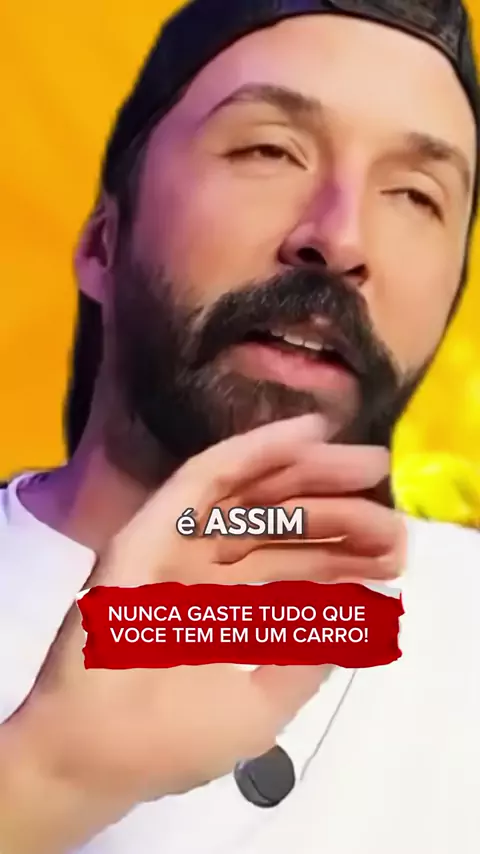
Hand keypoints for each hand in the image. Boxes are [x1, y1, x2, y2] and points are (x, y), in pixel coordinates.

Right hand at [0, 414, 404, 852]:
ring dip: (310, 472)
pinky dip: (255, 451)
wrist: (99, 753)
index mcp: (235, 607)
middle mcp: (212, 568)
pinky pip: (208, 478)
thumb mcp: (263, 704)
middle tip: (393, 509)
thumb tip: (361, 616)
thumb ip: (308, 659)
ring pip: (253, 493)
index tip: (398, 550)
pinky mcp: (155, 526)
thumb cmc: (174, 739)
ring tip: (365, 461)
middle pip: (283, 525)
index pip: (300, 568)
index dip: (348, 556)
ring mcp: (182, 543)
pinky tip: (306, 434)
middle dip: (340, 511)